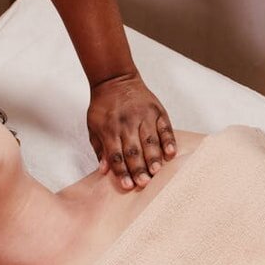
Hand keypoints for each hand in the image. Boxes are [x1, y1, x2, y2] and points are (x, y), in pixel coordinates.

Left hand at [87, 72, 175, 189]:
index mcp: (110, 129)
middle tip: (144, 183)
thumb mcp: (93, 126)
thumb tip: (104, 170)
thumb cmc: (103, 107)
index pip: (116, 154)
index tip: (128, 185)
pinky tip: (171, 153)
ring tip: (157, 171)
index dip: (122, 171)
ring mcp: (144, 116)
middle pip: (134, 150)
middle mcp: (127, 123)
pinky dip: (168, 140)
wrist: (115, 79)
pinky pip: (165, 127)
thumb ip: (100, 149)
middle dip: (139, 168)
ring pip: (150, 140)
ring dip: (154, 157)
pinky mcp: (157, 111)